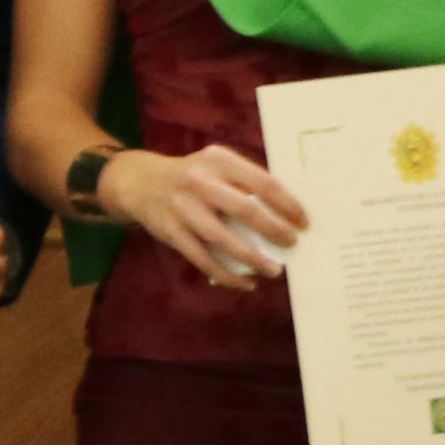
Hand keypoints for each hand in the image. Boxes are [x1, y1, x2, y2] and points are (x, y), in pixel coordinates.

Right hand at [106, 144, 309, 291]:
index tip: (303, 222)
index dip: (287, 205)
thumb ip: (245, 181)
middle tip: (292, 244)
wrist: (141, 182)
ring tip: (274, 271)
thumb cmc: (194, 176)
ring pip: (223, 239)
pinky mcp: (171, 232)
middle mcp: (199, 182)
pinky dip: (227, 275)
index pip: (263, 183)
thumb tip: (287, 213)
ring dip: (252, 258)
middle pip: (245, 210)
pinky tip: (245, 283)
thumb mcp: (217, 166)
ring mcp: (183, 208)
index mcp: (219, 161)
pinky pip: (203, 259)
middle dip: (274, 231)